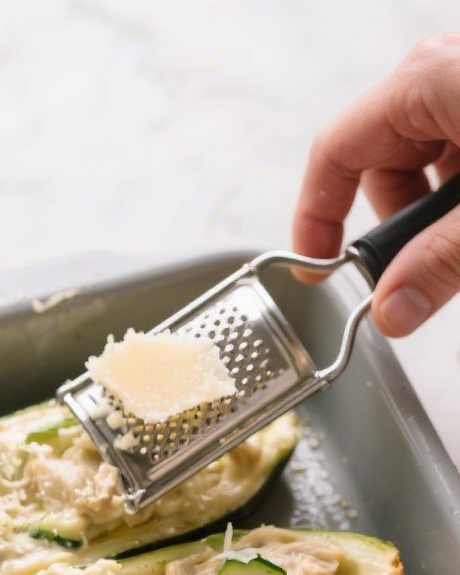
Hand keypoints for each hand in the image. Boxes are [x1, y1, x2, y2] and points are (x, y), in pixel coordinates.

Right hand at [292, 34, 459, 335]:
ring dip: (436, 219)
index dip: (316, 219)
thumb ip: (440, 263)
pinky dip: (458, 204)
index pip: (334, 155)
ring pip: (425, 166)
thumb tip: (392, 312)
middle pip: (381, 165)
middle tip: (420, 273)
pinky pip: (459, 156)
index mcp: (422, 82)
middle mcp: (441, 74)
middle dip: (396, 229)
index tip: (315, 271)